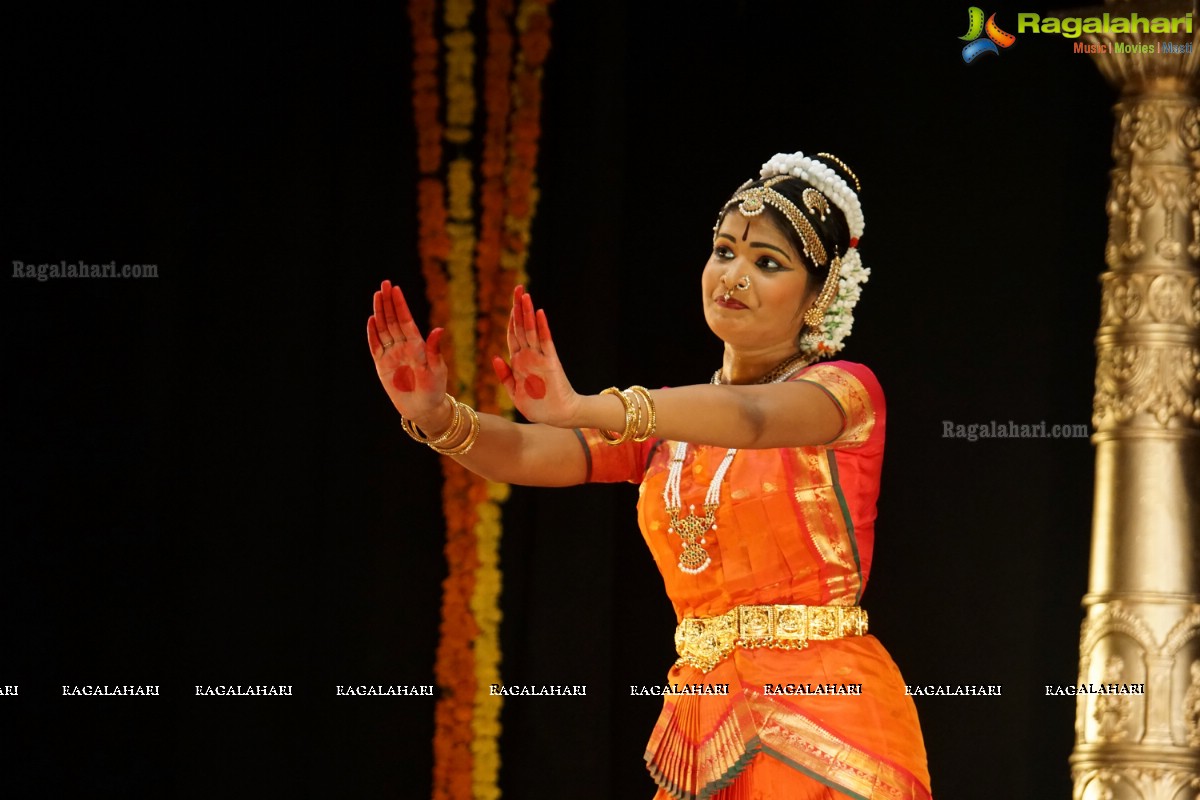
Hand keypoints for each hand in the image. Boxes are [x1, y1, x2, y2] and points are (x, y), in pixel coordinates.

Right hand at [367, 279, 449, 426]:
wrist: (424, 408)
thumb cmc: (435, 388)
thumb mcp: (437, 368)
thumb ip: (434, 349)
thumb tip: (438, 330)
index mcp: (417, 344)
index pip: (406, 319)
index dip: (400, 304)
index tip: (395, 288)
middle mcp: (403, 346)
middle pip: (392, 320)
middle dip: (388, 302)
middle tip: (383, 284)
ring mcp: (391, 354)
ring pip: (383, 329)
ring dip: (379, 312)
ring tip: (376, 295)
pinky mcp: (382, 365)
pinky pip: (375, 346)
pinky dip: (372, 334)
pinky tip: (371, 319)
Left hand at [492, 286, 580, 426]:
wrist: (557, 417)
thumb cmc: (538, 407)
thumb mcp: (514, 392)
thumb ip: (505, 376)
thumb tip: (496, 357)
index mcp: (519, 362)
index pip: (513, 335)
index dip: (511, 319)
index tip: (511, 303)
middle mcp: (529, 356)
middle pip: (521, 327)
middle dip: (519, 308)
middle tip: (518, 288)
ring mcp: (540, 358)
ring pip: (531, 330)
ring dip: (527, 312)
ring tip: (525, 294)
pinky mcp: (551, 362)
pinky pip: (545, 342)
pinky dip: (542, 327)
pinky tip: (539, 313)